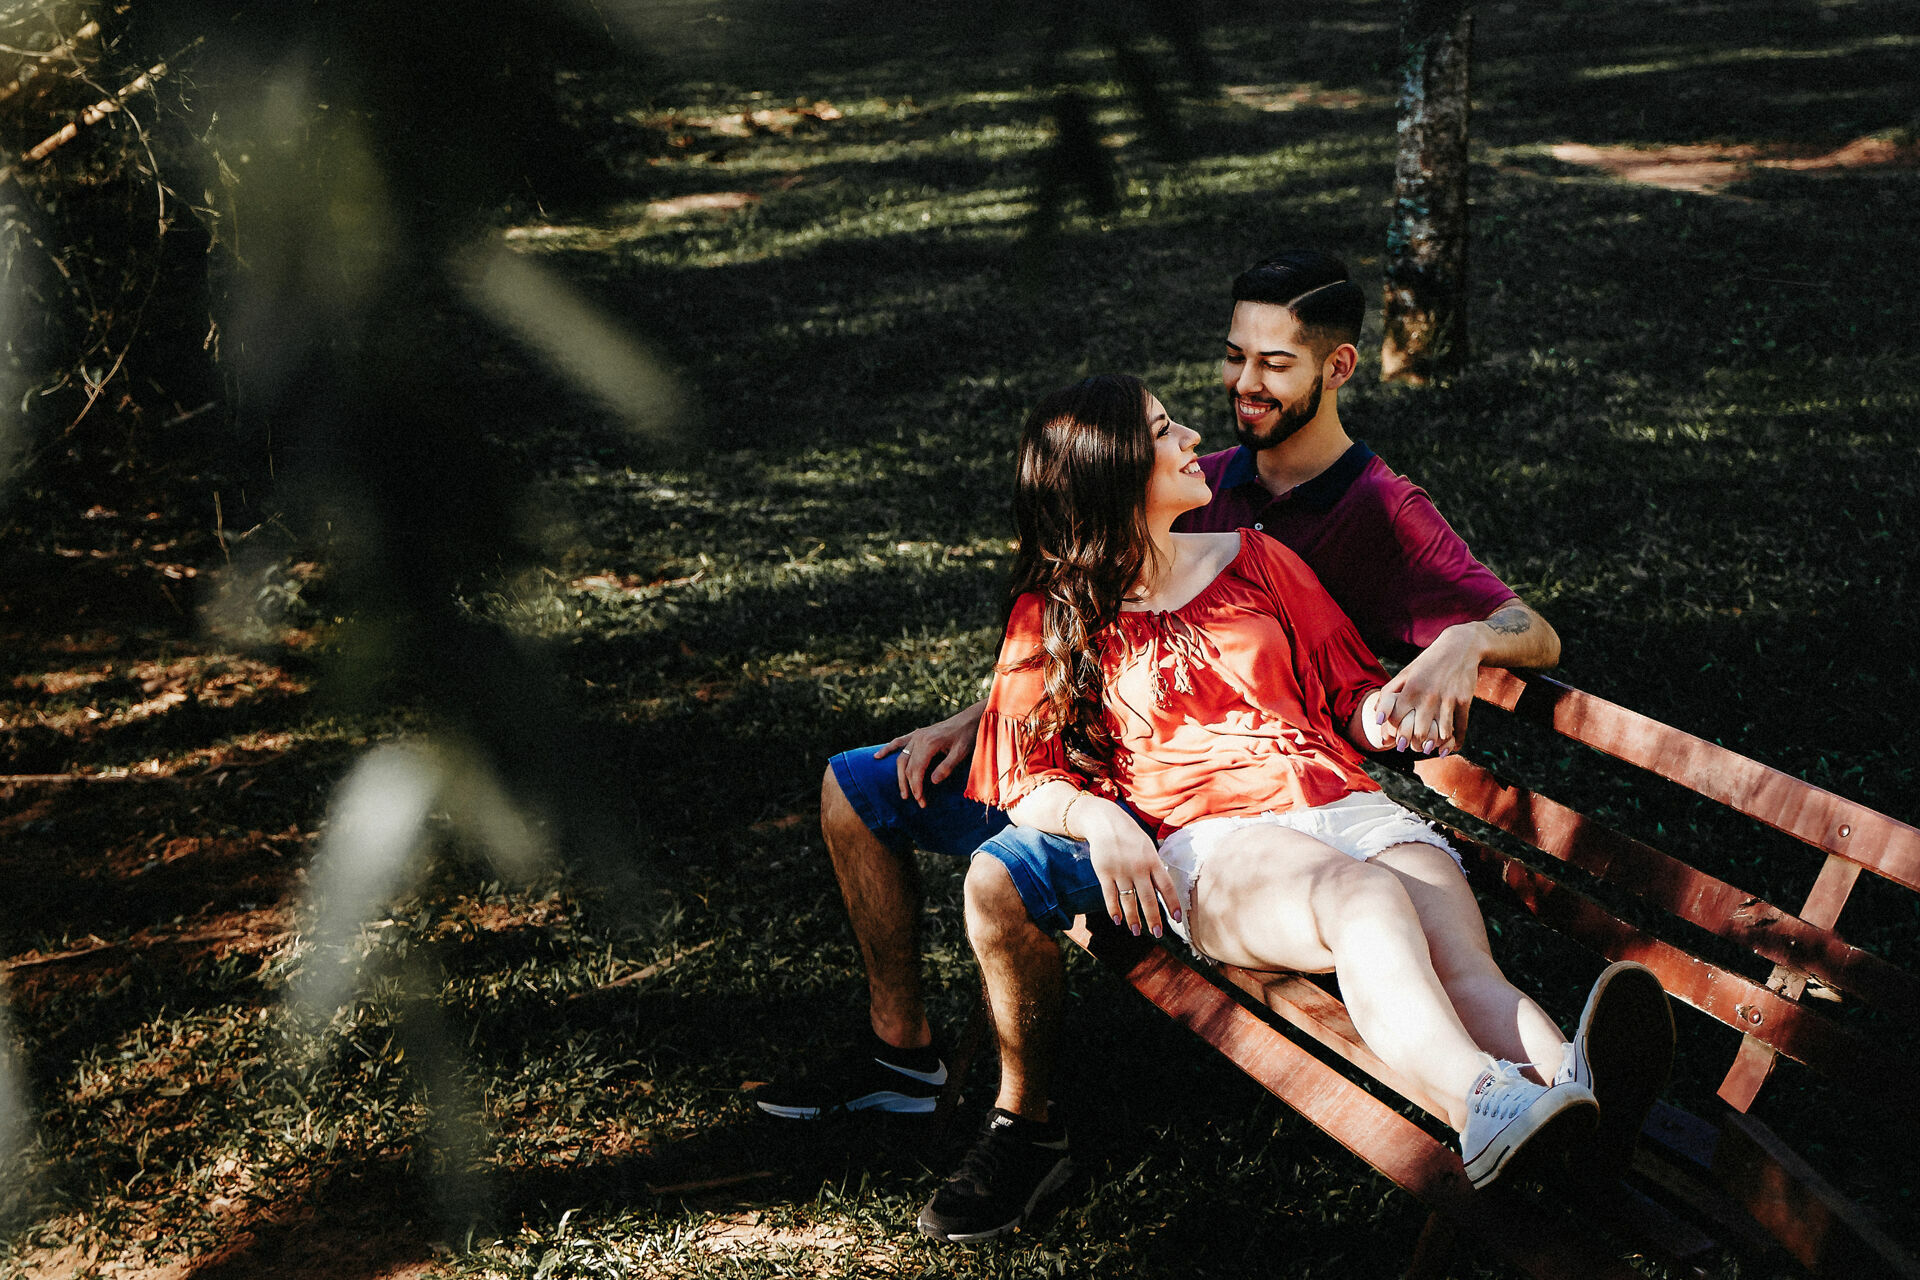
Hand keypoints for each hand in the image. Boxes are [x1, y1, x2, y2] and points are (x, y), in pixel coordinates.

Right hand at [874, 699, 985, 806]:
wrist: (970, 719)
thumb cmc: (967, 736)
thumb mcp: (961, 752)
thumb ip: (946, 767)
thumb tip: (932, 782)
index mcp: (929, 744)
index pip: (916, 770)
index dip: (917, 787)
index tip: (921, 800)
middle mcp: (919, 739)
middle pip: (907, 767)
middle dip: (910, 786)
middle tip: (916, 801)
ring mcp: (916, 736)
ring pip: (901, 759)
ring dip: (900, 776)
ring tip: (903, 793)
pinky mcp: (917, 734)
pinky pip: (898, 742)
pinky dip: (888, 749)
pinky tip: (877, 757)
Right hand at [1081, 806, 1181, 939]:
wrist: (1105, 822)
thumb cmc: (1130, 836)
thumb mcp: (1148, 847)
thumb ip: (1155, 867)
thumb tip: (1164, 890)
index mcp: (1152, 861)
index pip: (1166, 886)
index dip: (1172, 904)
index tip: (1177, 919)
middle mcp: (1138, 868)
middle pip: (1148, 899)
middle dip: (1153, 919)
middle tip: (1157, 934)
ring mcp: (1121, 871)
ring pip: (1129, 901)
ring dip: (1133, 919)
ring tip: (1136, 931)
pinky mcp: (1104, 873)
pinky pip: (1110, 896)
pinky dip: (1114, 910)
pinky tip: (1118, 920)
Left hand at [1374, 625, 1481, 755]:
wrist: (1460, 647)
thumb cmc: (1428, 662)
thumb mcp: (1406, 673)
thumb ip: (1389, 693)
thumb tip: (1377, 718)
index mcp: (1410, 689)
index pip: (1397, 720)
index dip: (1395, 732)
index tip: (1397, 737)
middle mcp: (1428, 696)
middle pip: (1419, 732)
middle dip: (1415, 744)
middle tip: (1413, 747)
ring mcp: (1448, 700)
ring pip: (1441, 734)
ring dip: (1435, 743)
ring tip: (1429, 747)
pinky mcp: (1465, 701)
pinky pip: (1461, 728)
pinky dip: (1456, 741)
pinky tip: (1450, 746)